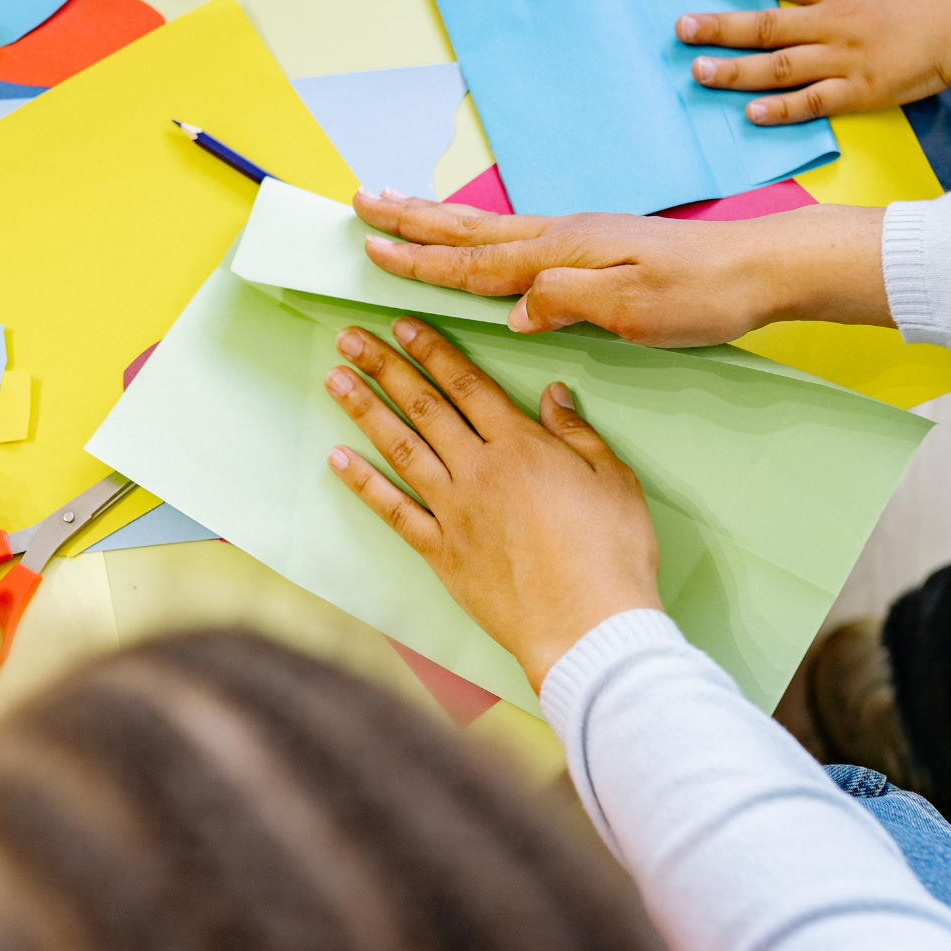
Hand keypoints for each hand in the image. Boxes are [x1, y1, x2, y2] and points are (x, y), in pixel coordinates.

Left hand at [324, 317, 660, 687]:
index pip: (467, 384)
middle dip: (385, 366)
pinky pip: (394, 512)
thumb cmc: (612, 554)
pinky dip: (364, 484)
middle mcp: (479, 471)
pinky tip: (339, 460)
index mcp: (521, 446)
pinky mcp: (443, 554)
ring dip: (365, 410)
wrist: (587, 625)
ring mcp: (455, 512)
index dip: (433, 350)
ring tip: (336, 379)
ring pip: (401, 449)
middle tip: (351, 338)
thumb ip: (578, 434)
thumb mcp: (614, 480)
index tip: (404, 326)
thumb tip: (554, 394)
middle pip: (425, 406)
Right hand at [355, 188, 889, 347]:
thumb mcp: (631, 307)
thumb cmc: (700, 294)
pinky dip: (481, 238)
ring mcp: (579, 240)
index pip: (475, 261)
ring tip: (399, 208)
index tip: (372, 250)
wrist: (758, 269)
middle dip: (413, 222)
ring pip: (491, 231)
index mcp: (563, 252)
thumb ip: (564, 301)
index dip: (421, 261)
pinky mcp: (596, 249)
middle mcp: (563, 238)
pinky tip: (478, 241)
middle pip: (471, 232)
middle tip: (362, 203)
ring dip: (439, 222)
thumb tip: (510, 310)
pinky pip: (518, 240)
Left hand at [678, 0, 950, 124]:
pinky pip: (813, 103)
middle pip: (766, 24)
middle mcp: (834, 22)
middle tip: (681, 28)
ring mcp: (845, 59)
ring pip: (779, 66)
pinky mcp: (860, 92)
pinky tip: (750, 114)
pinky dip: (781, 110)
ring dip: (736, 70)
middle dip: (719, 26)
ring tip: (699, 72)